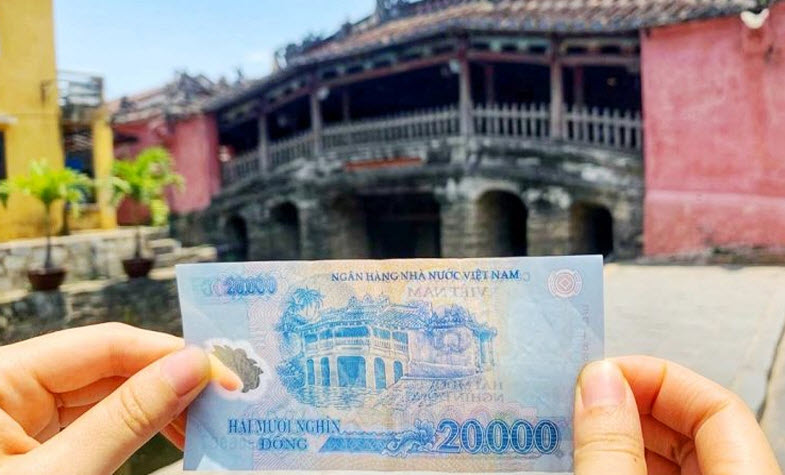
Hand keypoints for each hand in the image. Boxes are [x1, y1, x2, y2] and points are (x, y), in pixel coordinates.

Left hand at [0, 323, 238, 474]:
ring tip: (205, 425)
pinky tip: (171, 436)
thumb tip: (190, 369)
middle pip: (109, 367)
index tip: (222, 375)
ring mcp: (20, 419)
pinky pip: (95, 424)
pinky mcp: (33, 448)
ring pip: (107, 395)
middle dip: (170, 383)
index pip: (104, 344)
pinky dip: (136, 431)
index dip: (169, 354)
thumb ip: (127, 420)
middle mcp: (9, 389)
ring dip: (160, 408)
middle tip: (224, 404)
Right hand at [574, 356, 781, 473]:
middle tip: (585, 400)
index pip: (719, 406)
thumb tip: (599, 382)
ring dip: (626, 438)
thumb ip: (611, 445)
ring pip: (679, 464)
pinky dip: (628, 466)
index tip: (604, 374)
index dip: (657, 378)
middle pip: (698, 432)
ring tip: (579, 432)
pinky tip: (594, 461)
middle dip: (635, 407)